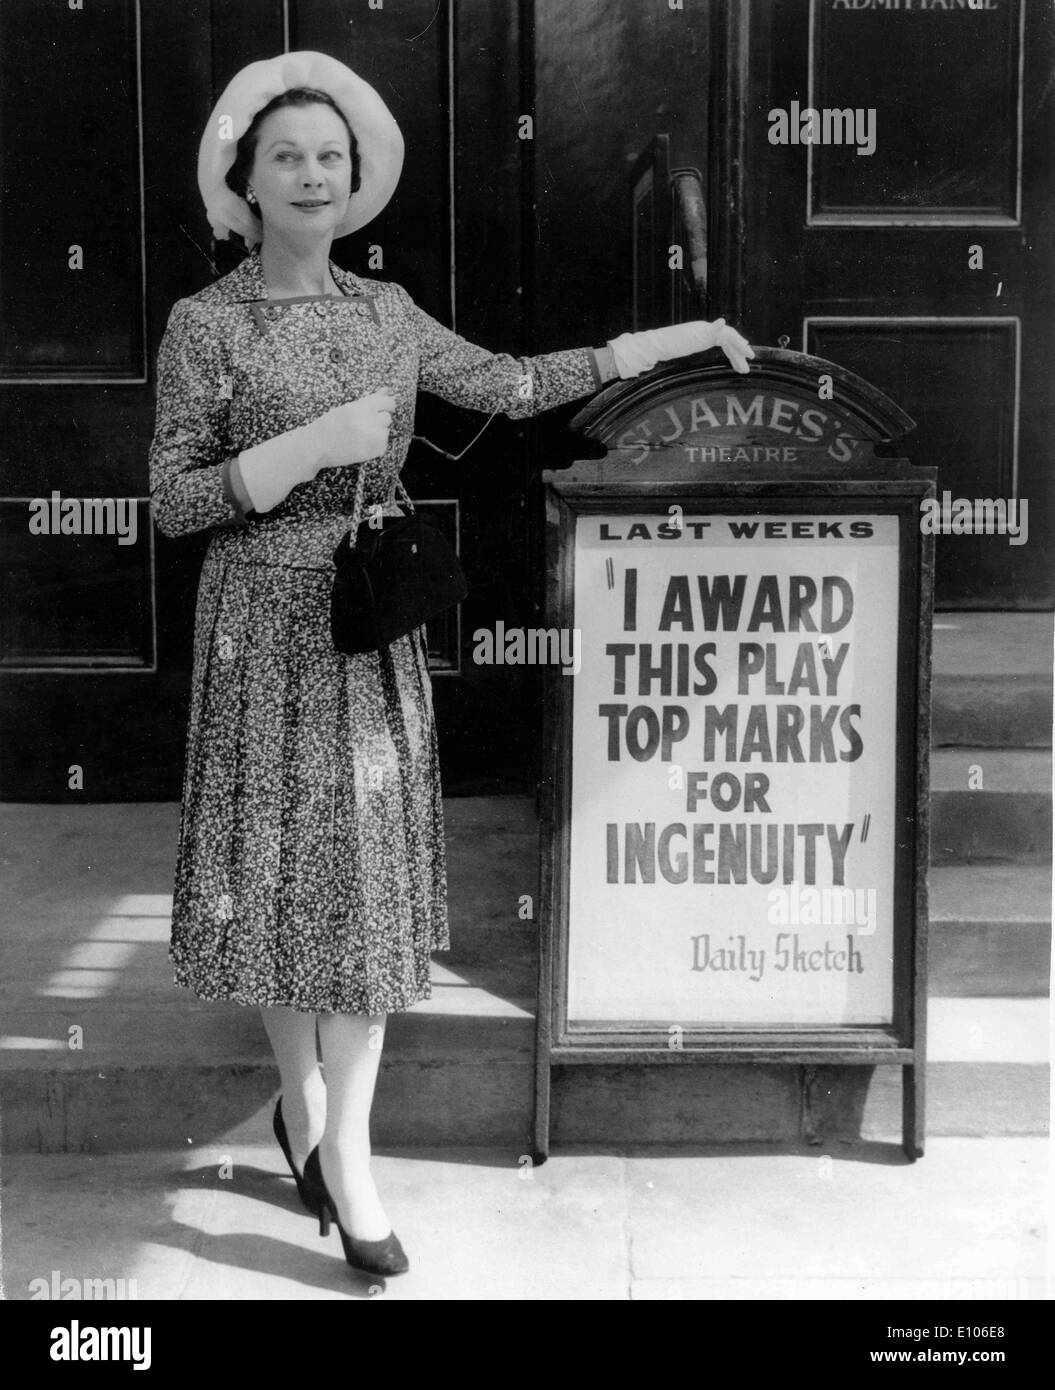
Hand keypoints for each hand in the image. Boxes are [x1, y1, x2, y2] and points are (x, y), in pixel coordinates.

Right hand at [311, 390, 395, 469]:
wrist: (315, 446)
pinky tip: (361, 445)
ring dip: (377, 434)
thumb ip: (370, 400)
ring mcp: (371, 438)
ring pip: (385, 432)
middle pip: (387, 418)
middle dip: (378, 421)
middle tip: (363, 425)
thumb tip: (388, 390)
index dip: (387, 406)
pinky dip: (375, 446)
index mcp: (361, 407)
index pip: (388, 402)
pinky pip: (383, 446)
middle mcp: (368, 421)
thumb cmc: (330, 424)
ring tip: (360, 436)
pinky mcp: (372, 452)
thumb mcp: (348, 408)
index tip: (384, 409)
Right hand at [608, 319, 754, 376]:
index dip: (734, 349)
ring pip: (729, 336)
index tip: (742, 360)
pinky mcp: (701, 331)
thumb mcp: (685, 355)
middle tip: (748, 366)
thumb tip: (697, 369)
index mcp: (701, 335)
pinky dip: (729, 336)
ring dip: (739, 348)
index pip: (722, 340)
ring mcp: (703, 329)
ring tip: (749, 358)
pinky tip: (740, 342)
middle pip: (728, 338)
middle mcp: (704, 330)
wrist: (656, 346)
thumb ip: (694, 357)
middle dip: (739, 352)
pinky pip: (720, 332)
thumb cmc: (665, 353)